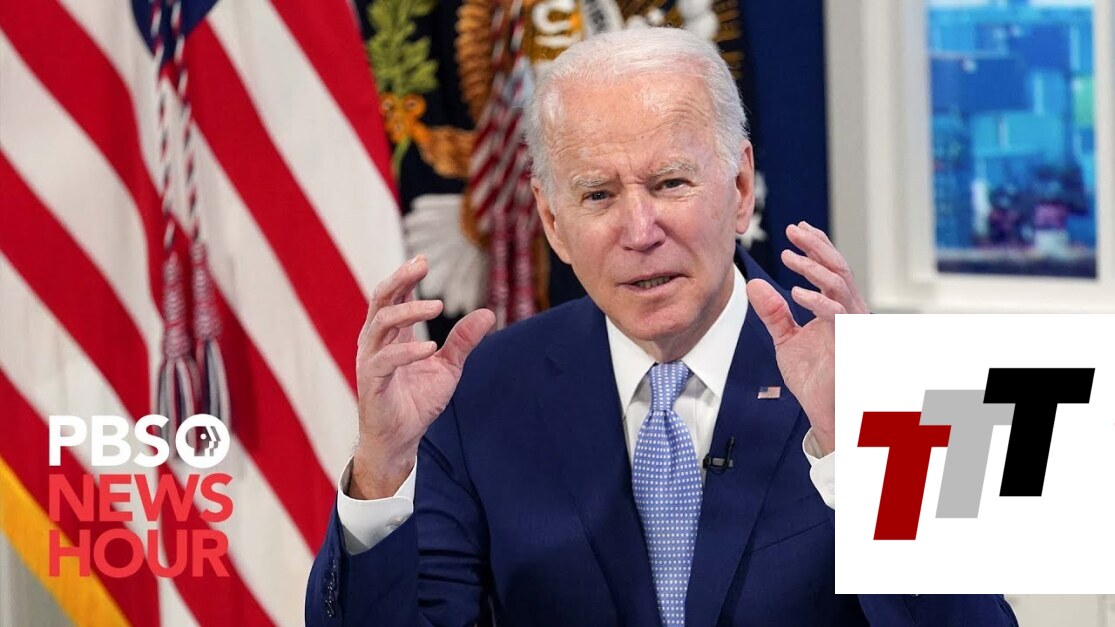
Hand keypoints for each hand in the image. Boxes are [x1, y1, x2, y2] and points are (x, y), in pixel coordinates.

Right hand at [351, 255, 494, 498]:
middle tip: (422, 265)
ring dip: (409, 311)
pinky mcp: (371, 382)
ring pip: (381, 323)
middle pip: (381, 300)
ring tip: (437, 307)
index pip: (393, 296)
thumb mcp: (448, 367)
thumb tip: (488, 314)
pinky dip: (408, 351)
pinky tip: (430, 347)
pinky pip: (386, 360)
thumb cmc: (417, 401)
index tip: (424, 260)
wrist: (401, 439)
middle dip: (400, 279)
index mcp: (391, 335)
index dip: (406, 276)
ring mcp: (370, 360)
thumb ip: (463, 341)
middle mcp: (376, 342)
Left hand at [746, 222, 867, 455]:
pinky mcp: (851, 345)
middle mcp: (850, 313)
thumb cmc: (816, 379)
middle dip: (817, 247)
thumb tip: (754, 285)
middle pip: (838, 269)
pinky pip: (837, 316)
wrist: (827, 414)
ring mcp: (854, 327)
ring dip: (814, 268)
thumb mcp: (786, 340)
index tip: (795, 229)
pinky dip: (817, 301)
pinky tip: (795, 292)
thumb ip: (773, 312)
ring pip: (840, 285)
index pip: (829, 269)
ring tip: (789, 256)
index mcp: (838, 309)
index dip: (815, 247)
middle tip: (794, 230)